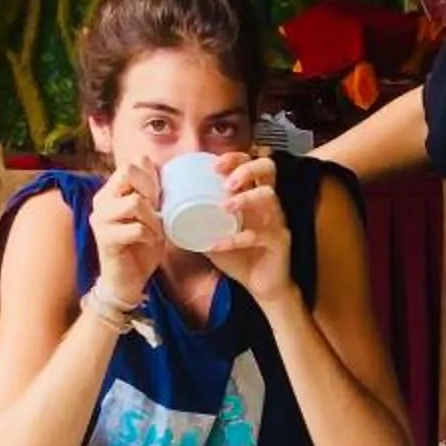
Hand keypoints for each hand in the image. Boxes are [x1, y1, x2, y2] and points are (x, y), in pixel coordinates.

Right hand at [89, 160, 165, 308]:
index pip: (132, 163)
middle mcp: (101, 199)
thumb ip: (151, 191)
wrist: (127, 282)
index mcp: (111, 190)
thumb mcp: (151, 214)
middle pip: (128, 171)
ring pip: (135, 202)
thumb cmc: (141, 247)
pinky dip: (149, 235)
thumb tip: (157, 165)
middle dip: (151, 190)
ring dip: (153, 219)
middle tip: (157, 212)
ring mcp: (99, 218)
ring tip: (155, 231)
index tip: (158, 199)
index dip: (151, 177)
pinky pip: (135, 228)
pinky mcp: (104, 238)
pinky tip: (149, 242)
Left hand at [202, 154, 293, 303]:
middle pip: (268, 168)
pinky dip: (235, 239)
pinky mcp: (279, 242)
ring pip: (269, 197)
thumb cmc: (242, 258)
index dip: (235, 158)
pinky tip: (217, 244)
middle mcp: (269, 204)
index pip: (251, 162)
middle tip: (226, 181)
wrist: (263, 287)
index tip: (215, 165)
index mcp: (254, 196)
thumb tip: (166, 216)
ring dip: (245, 197)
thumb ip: (197, 223)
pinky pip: (259, 235)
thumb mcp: (215, 235)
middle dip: (246, 168)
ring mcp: (276, 221)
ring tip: (226, 206)